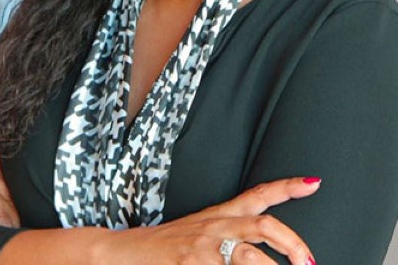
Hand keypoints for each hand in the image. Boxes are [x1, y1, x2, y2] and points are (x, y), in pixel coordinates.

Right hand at [96, 177, 320, 263]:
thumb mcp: (200, 232)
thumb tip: (262, 251)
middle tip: (309, 262)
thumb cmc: (166, 245)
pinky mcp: (192, 263)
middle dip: (292, 242)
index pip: (258, 195)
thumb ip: (230, 234)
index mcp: (219, 215)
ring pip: (249, 253)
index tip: (312, 183)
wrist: (126, 252)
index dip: (287, 187)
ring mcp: (204, 247)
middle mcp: (215, 226)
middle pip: (263, 224)